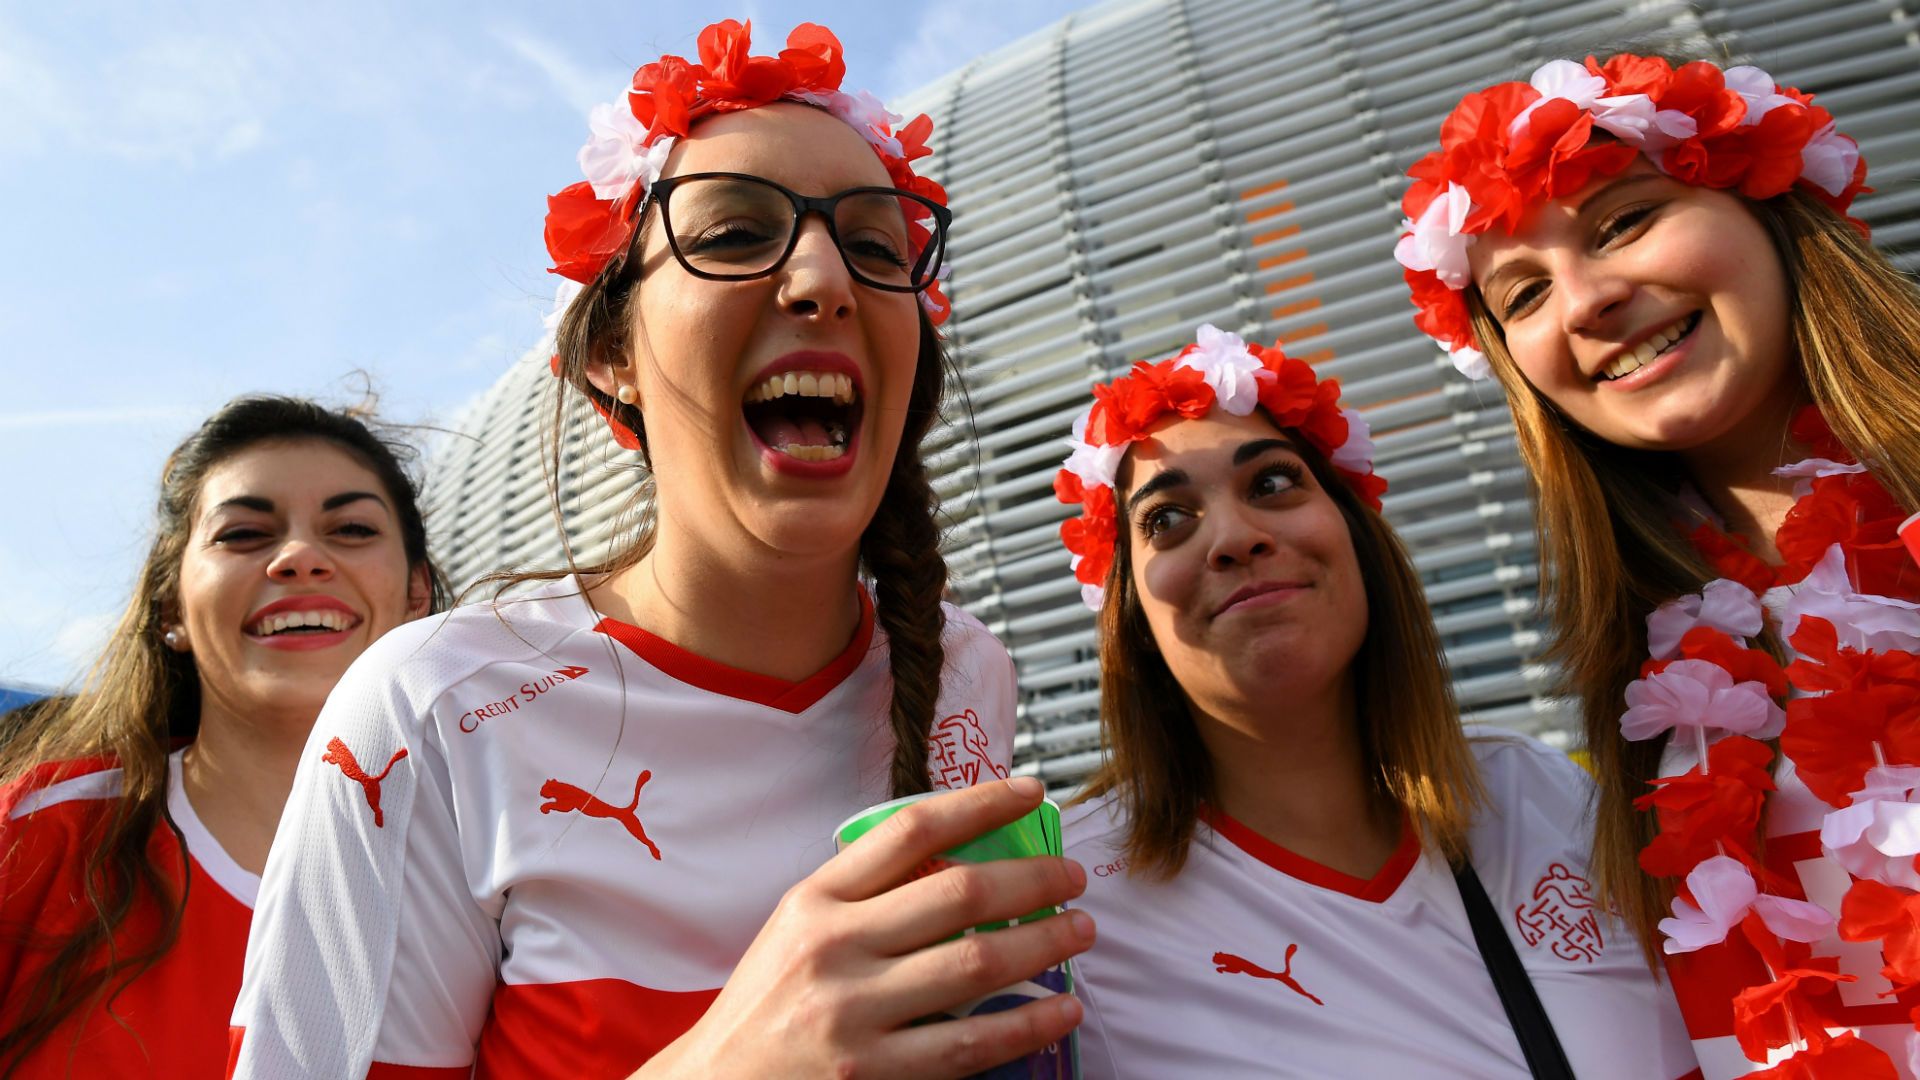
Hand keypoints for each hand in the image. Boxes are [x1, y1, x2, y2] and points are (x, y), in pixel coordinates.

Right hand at [635, 776, 1093, 1078]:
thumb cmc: (766, 1007)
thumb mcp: (797, 931)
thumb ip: (863, 896)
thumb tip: (959, 861)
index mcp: (815, 900)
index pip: (910, 831)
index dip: (980, 803)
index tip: (1030, 792)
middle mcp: (833, 948)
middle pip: (959, 892)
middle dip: (1033, 879)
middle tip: (1073, 877)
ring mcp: (852, 1014)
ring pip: (976, 963)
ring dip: (1044, 943)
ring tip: (1080, 932)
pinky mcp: (871, 1075)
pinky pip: (970, 1044)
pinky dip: (1028, 1023)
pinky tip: (1062, 1009)